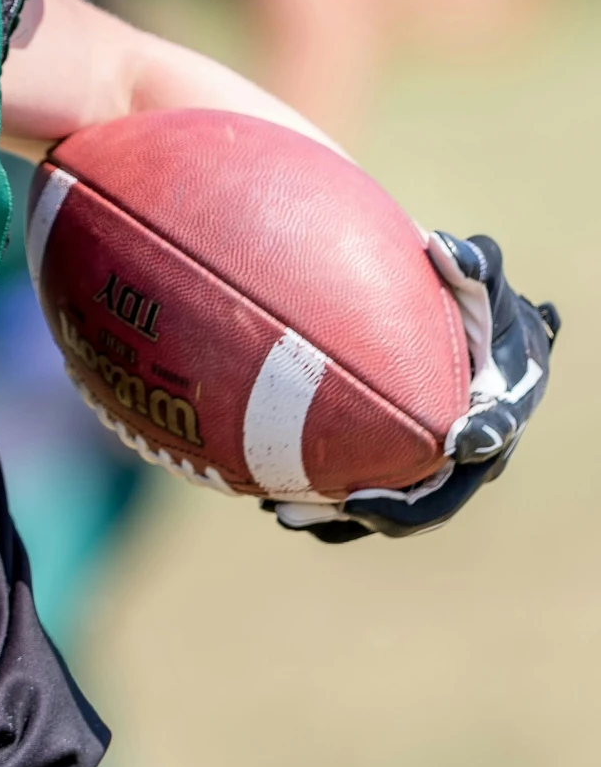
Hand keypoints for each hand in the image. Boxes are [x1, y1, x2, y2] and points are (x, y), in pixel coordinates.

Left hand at [272, 232, 558, 541]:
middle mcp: (466, 455)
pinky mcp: (390, 472)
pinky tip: (267, 498)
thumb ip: (471, 265)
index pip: (493, 433)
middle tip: (352, 503)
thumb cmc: (472, 305)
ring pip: (389, 508)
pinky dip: (318, 502)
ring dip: (341, 518)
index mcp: (498, 410)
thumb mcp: (479, 281)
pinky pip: (355, 497)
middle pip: (436, 497)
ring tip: (287, 513)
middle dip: (395, 509)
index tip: (460, 441)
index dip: (480, 439)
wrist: (459, 338)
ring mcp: (427, 470)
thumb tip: (447, 249)